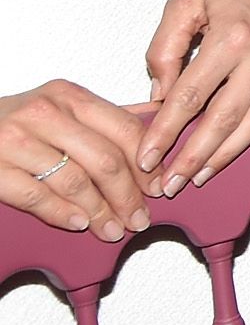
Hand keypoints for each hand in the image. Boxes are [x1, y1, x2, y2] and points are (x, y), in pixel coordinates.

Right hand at [0, 82, 155, 240]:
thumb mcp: (59, 109)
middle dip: (128, 195)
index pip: (124, 129)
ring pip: (75, 181)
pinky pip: (37, 196)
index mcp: (68, 96)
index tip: (159, 186)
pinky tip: (79, 224)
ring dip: (99, 212)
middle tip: (139, 217)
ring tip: (113, 229)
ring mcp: (16, 140)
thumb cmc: (13, 122)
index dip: (147, 163)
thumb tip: (156, 120)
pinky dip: (62, 214)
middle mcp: (44, 113)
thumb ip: (103, 118)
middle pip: (105, 159)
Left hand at [140, 0, 249, 192]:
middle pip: (222, 120)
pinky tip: (227, 150)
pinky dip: (247, 136)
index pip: (188, 98)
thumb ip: (164, 50)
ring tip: (198, 176)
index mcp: (230, 37)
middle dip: (192, 156)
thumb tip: (160, 94)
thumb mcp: (184, 1)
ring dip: (223, 155)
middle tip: (169, 183)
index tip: (146, 156)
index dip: (164, 132)